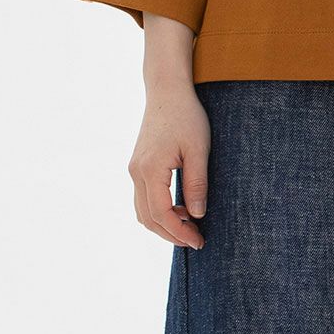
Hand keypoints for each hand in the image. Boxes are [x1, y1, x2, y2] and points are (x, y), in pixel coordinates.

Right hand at [129, 15, 207, 247]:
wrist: (167, 92)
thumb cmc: (186, 117)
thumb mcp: (198, 151)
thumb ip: (196, 184)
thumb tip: (196, 214)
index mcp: (151, 170)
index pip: (162, 214)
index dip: (180, 233)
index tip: (199, 241)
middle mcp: (136, 172)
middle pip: (148, 218)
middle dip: (171, 234)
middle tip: (196, 240)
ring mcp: (134, 169)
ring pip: (142, 211)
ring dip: (163, 225)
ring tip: (189, 226)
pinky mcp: (138, 166)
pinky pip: (143, 198)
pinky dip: (158, 211)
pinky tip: (179, 209)